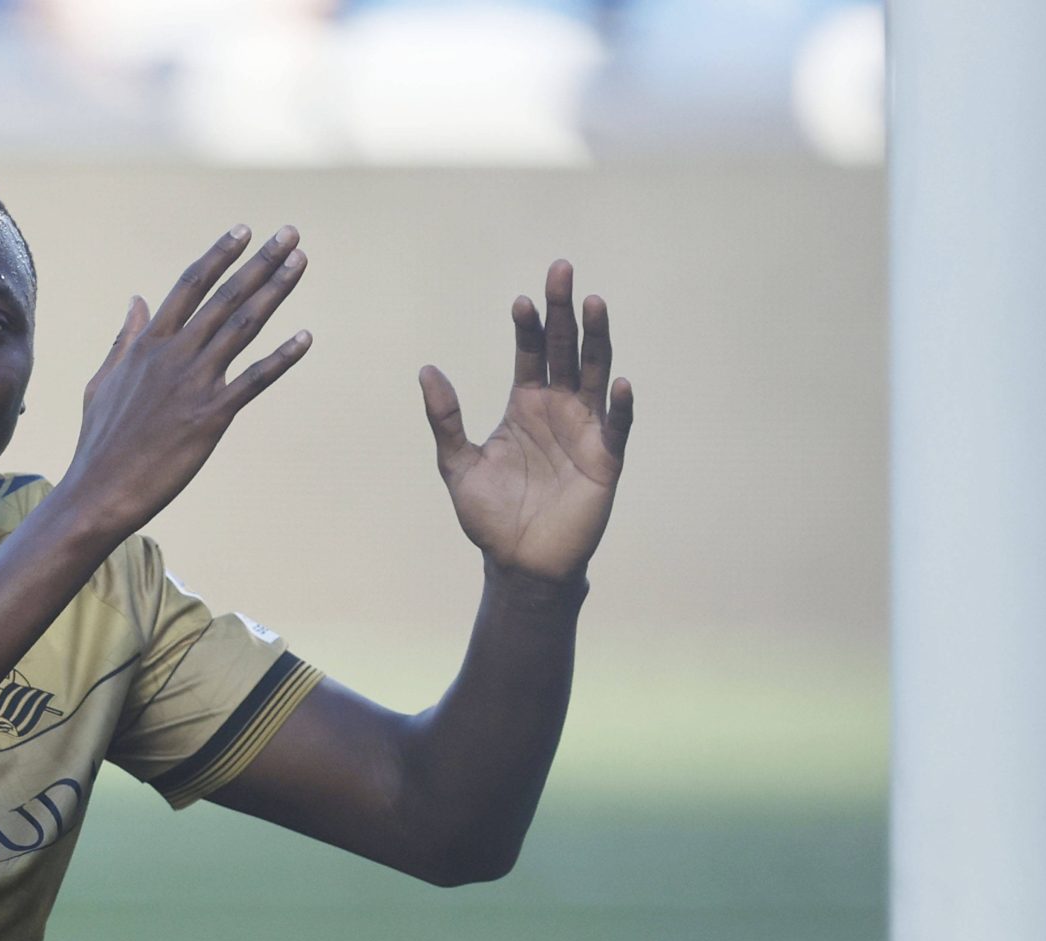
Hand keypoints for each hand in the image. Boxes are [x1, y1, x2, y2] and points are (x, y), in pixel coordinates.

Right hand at [61, 225, 312, 538]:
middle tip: (290, 234)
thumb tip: (136, 300)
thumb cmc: (101, 440)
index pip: (189, 285)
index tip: (243, 231)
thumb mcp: (103, 380)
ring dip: (275, 291)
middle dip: (260, 261)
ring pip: (242, 326)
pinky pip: (254, 380)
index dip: (219, 255)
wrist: (99, 489)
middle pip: (225, 296)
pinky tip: (306, 338)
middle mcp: (174, 354)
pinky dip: (282, 357)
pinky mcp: (211, 416)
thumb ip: (125, 339)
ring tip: (300, 262)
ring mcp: (194, 383)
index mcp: (148, 344)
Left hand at [420, 260, 633, 585]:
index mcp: (525, 405)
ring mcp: (585, 430)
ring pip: (594, 373)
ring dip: (596, 339)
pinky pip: (616, 426)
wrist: (520, 564)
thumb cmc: (491, 517)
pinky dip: (619, 404)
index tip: (520, 301)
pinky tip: (617, 382)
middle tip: (562, 270)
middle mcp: (558, 409)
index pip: (530, 353)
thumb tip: (426, 369)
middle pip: (565, 349)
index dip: (527, 326)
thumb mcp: (458, 465)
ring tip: (593, 303)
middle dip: (563, 311)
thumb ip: (446, 419)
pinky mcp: (605, 459)